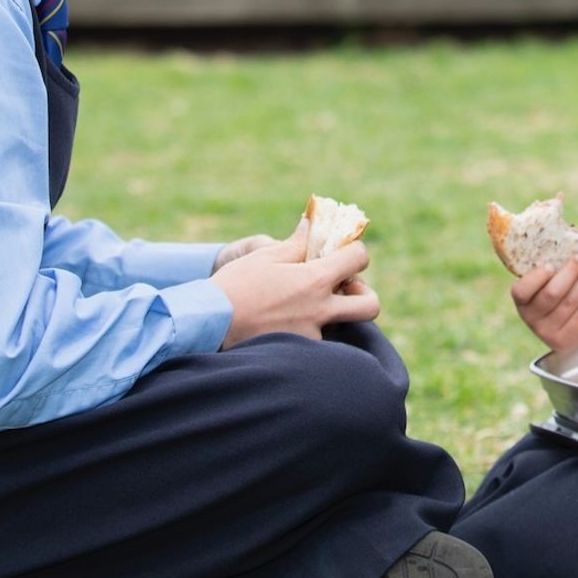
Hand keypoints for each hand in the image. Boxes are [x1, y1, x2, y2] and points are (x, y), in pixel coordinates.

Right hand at [209, 217, 379, 346]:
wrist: (207, 324)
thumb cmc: (235, 285)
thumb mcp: (265, 255)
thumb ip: (297, 242)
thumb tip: (313, 222)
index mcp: (316, 280)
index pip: (359, 258)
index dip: (354, 251)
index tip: (342, 253)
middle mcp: (321, 311)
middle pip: (370, 305)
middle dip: (363, 293)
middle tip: (343, 288)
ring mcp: (312, 336)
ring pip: (343, 327)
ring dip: (335, 315)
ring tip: (310, 306)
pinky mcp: (298, 355)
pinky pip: (319, 343)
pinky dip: (311, 331)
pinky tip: (291, 323)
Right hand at [511, 255, 577, 350]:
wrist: (562, 329)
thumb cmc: (553, 294)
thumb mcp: (544, 283)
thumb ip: (550, 267)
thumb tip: (573, 234)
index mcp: (522, 301)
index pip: (521, 291)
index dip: (536, 278)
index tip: (550, 264)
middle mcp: (531, 318)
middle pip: (552, 294)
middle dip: (569, 273)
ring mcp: (548, 332)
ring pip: (570, 302)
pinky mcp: (567, 339)